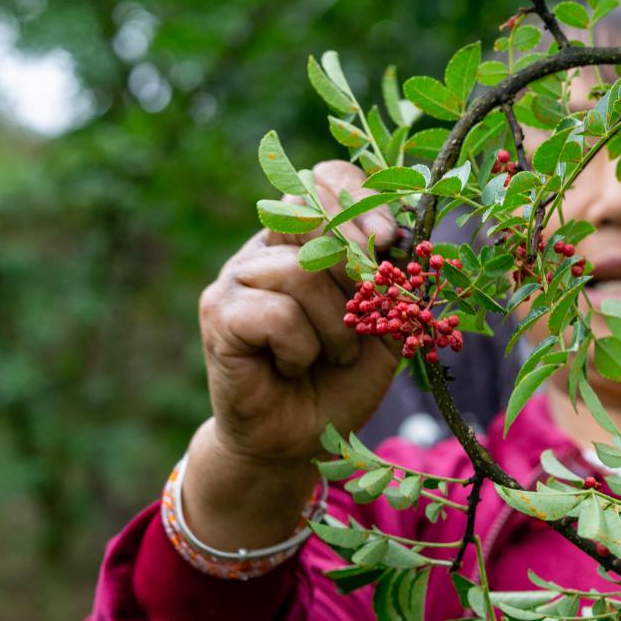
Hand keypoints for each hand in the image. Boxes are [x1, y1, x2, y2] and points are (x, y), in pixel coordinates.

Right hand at [184, 160, 400, 549]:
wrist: (299, 440)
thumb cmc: (342, 379)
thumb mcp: (385, 323)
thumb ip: (392, 278)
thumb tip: (402, 235)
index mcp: (307, 238)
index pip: (325, 180)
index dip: (360, 198)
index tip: (391, 239)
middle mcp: (266, 247)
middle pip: (314, 214)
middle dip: (357, 268)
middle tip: (365, 315)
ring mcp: (237, 276)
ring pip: (303, 271)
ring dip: (337, 327)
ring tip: (330, 357)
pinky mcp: (218, 313)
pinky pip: (278, 313)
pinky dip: (301, 348)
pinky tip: (292, 367)